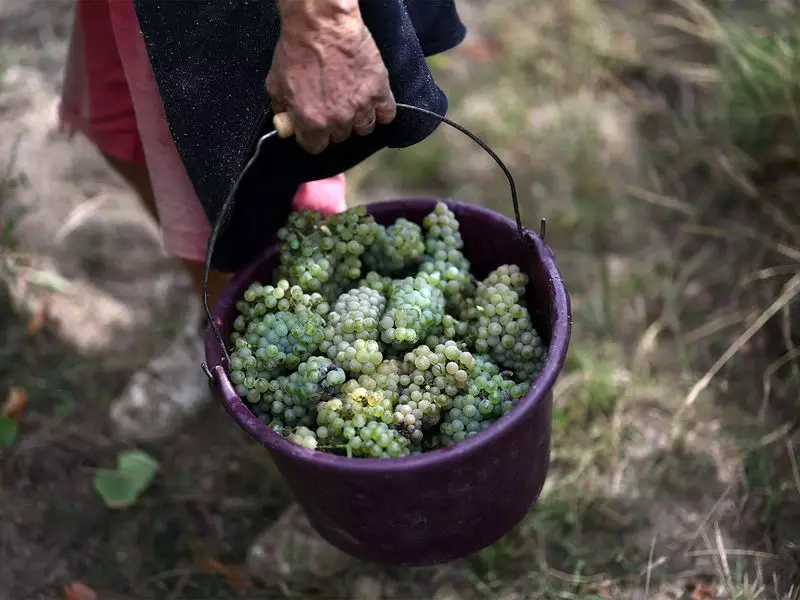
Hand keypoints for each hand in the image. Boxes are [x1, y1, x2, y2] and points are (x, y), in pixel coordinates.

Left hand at [267, 0, 395, 153]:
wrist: (321, 24)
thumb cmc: (297, 50)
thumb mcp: (276, 83)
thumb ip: (282, 109)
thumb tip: (286, 124)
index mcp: (312, 122)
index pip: (316, 147)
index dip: (313, 137)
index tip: (313, 127)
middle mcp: (339, 120)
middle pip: (341, 136)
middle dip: (335, 125)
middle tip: (332, 106)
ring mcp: (362, 106)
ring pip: (365, 128)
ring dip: (358, 120)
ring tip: (353, 103)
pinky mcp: (379, 90)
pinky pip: (387, 114)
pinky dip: (381, 111)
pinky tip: (374, 103)